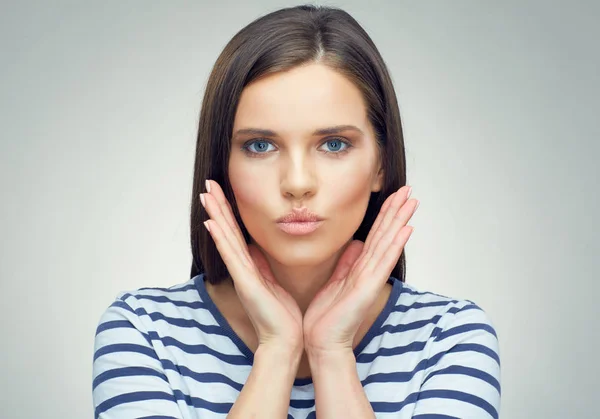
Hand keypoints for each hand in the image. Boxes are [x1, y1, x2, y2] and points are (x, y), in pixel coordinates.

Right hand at [201, 179, 302, 352]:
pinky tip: (211, 223)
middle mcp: (242, 268)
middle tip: (208, 184)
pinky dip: (220, 239)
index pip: (236, 233)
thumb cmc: (282, 315)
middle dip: (218, 206)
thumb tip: (258, 247)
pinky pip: (231, 256)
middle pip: (226, 231)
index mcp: (250, 267)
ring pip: (225, 239)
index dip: (228, 212)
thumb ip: (263, 265)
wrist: (286, 340)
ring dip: (215, 215)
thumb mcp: (273, 281)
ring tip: (206, 194)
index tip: (221, 191)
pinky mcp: (245, 283)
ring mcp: (241, 275)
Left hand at [303, 186, 418, 354]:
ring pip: (388, 242)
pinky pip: (383, 261)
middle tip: (409, 189)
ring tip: (412, 201)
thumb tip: (356, 243)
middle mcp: (369, 270)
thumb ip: (347, 262)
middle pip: (386, 234)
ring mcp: (371, 278)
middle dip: (397, 211)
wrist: (321, 341)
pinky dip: (395, 244)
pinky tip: (407, 229)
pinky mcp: (368, 288)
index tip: (394, 195)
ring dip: (401, 221)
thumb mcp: (336, 280)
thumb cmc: (327, 315)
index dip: (385, 214)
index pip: (375, 235)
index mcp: (360, 267)